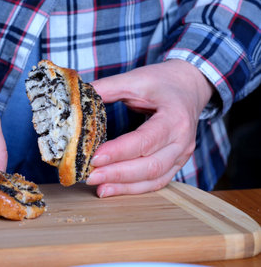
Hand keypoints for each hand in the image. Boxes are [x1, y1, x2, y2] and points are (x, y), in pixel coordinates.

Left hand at [86, 59, 213, 196]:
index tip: (95, 157)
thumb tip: (78, 96)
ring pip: (154, 179)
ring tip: (98, 187)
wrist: (189, 86)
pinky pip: (156, 182)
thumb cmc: (162, 82)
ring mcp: (181, 155)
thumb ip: (107, 88)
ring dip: (124, 186)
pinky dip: (133, 188)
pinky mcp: (175, 163)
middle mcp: (182, 141)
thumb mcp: (135, 79)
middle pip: (151, 165)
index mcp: (175, 118)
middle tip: (91, 176)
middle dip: (118, 174)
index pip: (145, 140)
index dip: (119, 151)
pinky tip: (111, 189)